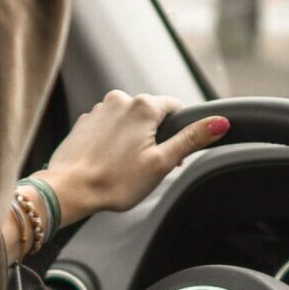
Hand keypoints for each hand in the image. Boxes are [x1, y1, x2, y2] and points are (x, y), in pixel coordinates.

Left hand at [34, 92, 228, 224]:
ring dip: (132, 139)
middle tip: (146, 167)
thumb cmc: (115, 181)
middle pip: (151, 115)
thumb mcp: (162, 163)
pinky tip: (107, 163)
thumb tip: (220, 122)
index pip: (175, 108)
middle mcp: (120, 99)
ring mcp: (99, 109)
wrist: (68, 190)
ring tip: (123, 167)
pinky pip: (108, 127)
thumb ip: (192, 139)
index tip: (168, 156)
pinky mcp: (84, 122)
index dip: (177, 133)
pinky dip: (112, 142)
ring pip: (129, 121)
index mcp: (143, 106)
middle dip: (154, 137)